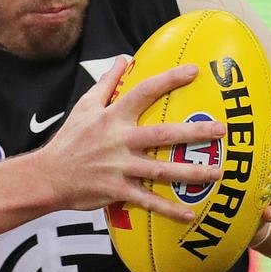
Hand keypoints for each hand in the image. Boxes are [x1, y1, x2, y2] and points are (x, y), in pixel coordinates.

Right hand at [37, 56, 222, 221]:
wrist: (49, 175)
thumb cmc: (70, 139)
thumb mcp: (85, 106)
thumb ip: (107, 82)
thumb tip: (123, 58)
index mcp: (112, 116)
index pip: (143, 92)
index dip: (169, 80)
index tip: (193, 71)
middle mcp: (118, 140)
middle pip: (162, 134)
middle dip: (194, 131)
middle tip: (222, 129)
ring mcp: (119, 167)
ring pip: (161, 170)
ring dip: (191, 172)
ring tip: (219, 172)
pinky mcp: (117, 190)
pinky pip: (148, 201)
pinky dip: (169, 210)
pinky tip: (190, 213)